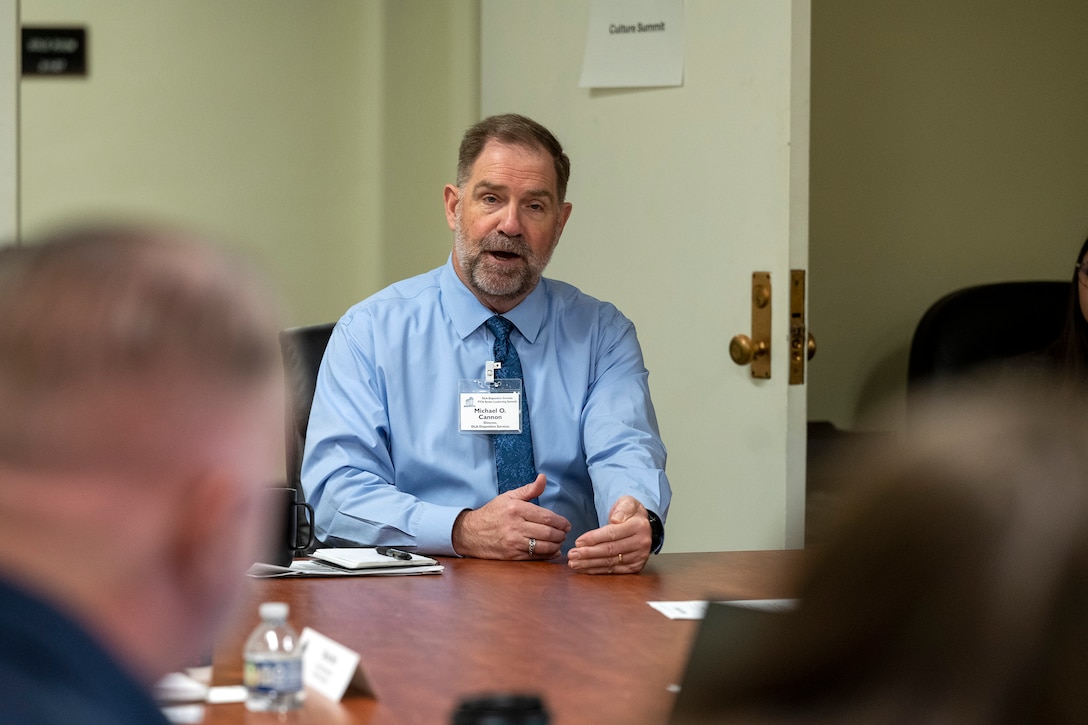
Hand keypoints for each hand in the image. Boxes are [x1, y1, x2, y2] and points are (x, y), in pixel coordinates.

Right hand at [452, 474, 570, 559]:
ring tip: (559, 542)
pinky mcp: (511, 555)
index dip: (561, 522)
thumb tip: (543, 478)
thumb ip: (529, 489)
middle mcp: (515, 526)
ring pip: (543, 547)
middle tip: (565, 534)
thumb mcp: (508, 496)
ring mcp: (513, 542)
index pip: (547, 517)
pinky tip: (552, 551)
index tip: (567, 524)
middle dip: (561, 535)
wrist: (470, 532)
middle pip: (548, 533)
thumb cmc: (492, 513)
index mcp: (516, 509)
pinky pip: (535, 557)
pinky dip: (547, 555)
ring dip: (556, 545)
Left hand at [567, 496, 651, 573]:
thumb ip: (623, 508)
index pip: (612, 533)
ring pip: (610, 562)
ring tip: (574, 563)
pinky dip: (597, 570)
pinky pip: (613, 570)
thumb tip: (616, 519)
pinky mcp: (635, 567)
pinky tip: (585, 569)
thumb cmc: (630, 513)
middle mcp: (641, 543)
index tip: (578, 541)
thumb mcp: (628, 502)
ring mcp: (639, 557)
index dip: (594, 538)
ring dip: (590, 564)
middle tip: (572, 555)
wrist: (644, 525)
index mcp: (639, 526)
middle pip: (610, 550)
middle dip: (588, 553)